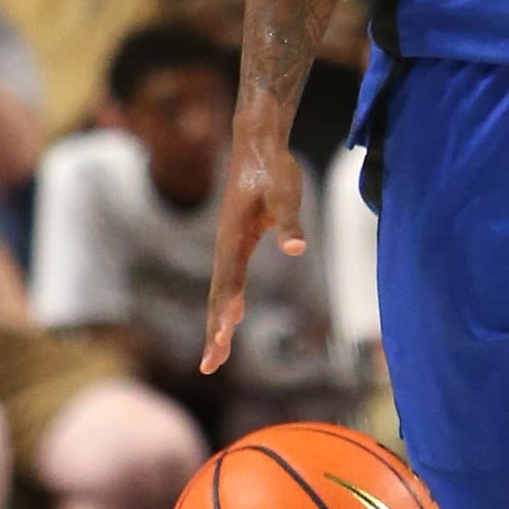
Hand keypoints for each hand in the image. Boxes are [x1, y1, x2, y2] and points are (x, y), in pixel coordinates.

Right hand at [202, 120, 304, 372]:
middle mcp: (226, 244)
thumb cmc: (273, 168)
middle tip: (210, 365)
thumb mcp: (285, 193)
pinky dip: (228, 302)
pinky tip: (234, 316)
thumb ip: (289, 222)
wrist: (257, 143)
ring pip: (221, 289)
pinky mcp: (238, 240)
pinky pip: (230, 278)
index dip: (224, 314)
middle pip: (218, 295)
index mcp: (233, 238)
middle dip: (214, 331)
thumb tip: (297, 249)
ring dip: (218, 321)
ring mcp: (229, 243)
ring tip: (216, 354)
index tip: (221, 341)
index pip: (227, 284)